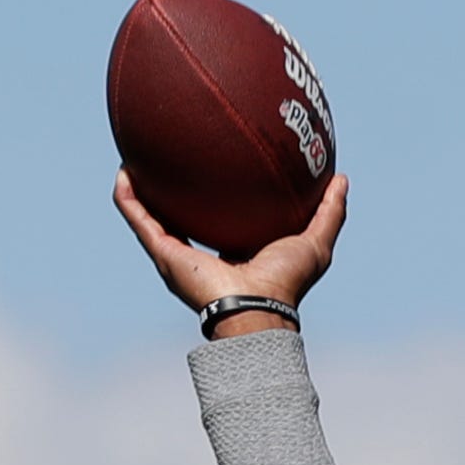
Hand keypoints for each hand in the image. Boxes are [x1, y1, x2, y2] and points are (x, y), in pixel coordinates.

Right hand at [114, 169, 345, 325]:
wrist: (257, 308)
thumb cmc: (285, 283)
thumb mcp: (315, 241)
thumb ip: (329, 211)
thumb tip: (341, 178)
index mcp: (230, 252)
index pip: (218, 220)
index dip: (213, 196)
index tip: (213, 167)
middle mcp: (199, 254)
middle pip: (178, 217)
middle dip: (169, 190)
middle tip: (169, 156)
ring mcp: (177, 256)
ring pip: (150, 217)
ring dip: (137, 190)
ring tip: (131, 158)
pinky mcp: (164, 255)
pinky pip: (140, 220)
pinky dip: (127, 198)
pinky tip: (123, 170)